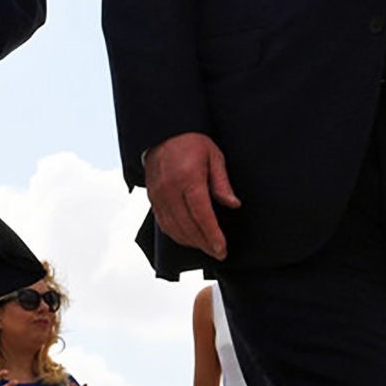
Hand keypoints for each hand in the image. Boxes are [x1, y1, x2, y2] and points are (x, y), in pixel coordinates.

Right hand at [144, 132, 239, 259]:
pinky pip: (163, 223)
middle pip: (187, 226)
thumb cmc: (190, 142)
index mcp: (188, 178)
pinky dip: (176, 235)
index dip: (212, 235)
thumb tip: (233, 204)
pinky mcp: (152, 198)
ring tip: (205, 247)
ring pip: (173, 228)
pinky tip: (188, 238)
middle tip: (218, 253)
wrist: (163, 133)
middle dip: (204, 244)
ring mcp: (158, 195)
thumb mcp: (214, 156)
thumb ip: (222, 183)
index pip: (201, 215)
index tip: (221, 249)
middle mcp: (170, 189)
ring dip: (190, 242)